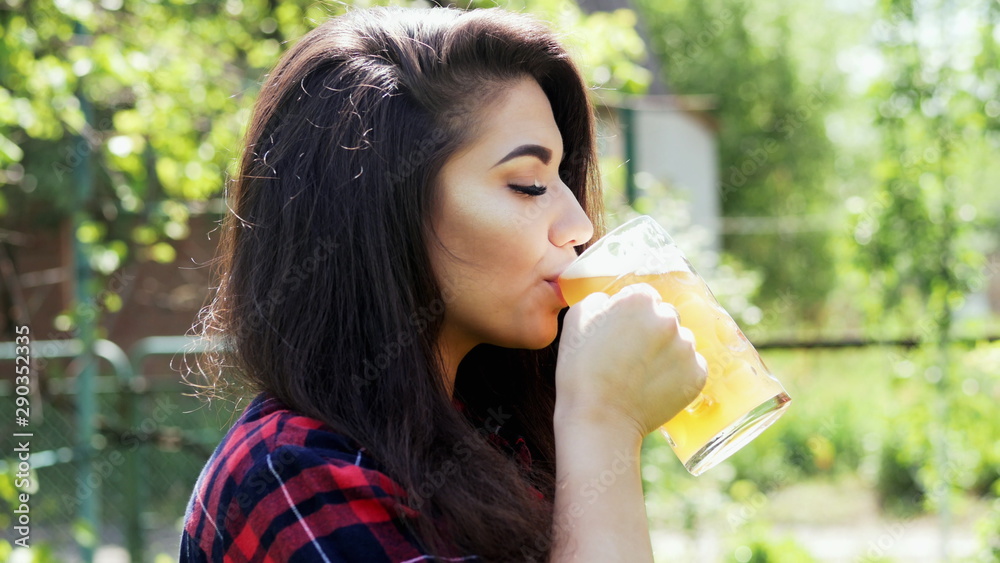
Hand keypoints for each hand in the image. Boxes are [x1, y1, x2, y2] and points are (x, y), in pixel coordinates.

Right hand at [554, 283, 707, 439]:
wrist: (599, 419)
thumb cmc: (581, 370)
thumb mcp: (576, 320)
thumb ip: (598, 300)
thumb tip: (611, 302)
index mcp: (640, 300)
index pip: (643, 296)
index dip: (630, 314)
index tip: (621, 331)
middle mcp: (668, 318)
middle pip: (665, 316)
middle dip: (652, 330)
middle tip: (631, 354)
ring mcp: (686, 347)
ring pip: (680, 341)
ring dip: (666, 351)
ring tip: (642, 373)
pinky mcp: (696, 375)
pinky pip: (691, 366)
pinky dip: (677, 373)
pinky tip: (655, 385)